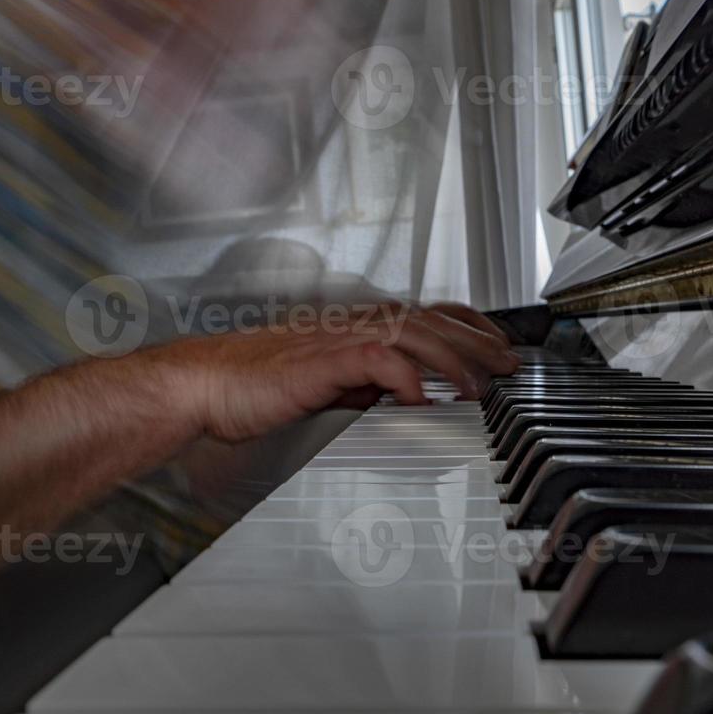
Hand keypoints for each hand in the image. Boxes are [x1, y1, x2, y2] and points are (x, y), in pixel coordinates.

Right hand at [154, 304, 518, 443]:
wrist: (203, 383)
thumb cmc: (253, 384)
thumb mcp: (325, 383)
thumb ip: (364, 383)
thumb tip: (403, 392)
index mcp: (352, 326)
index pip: (424, 314)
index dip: (467, 325)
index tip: (497, 343)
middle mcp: (350, 324)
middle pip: (429, 322)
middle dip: (476, 341)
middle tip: (510, 363)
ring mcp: (336, 338)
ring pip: (411, 335)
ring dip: (452, 360)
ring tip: (480, 386)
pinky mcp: (320, 360)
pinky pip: (375, 361)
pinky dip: (406, 378)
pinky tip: (424, 399)